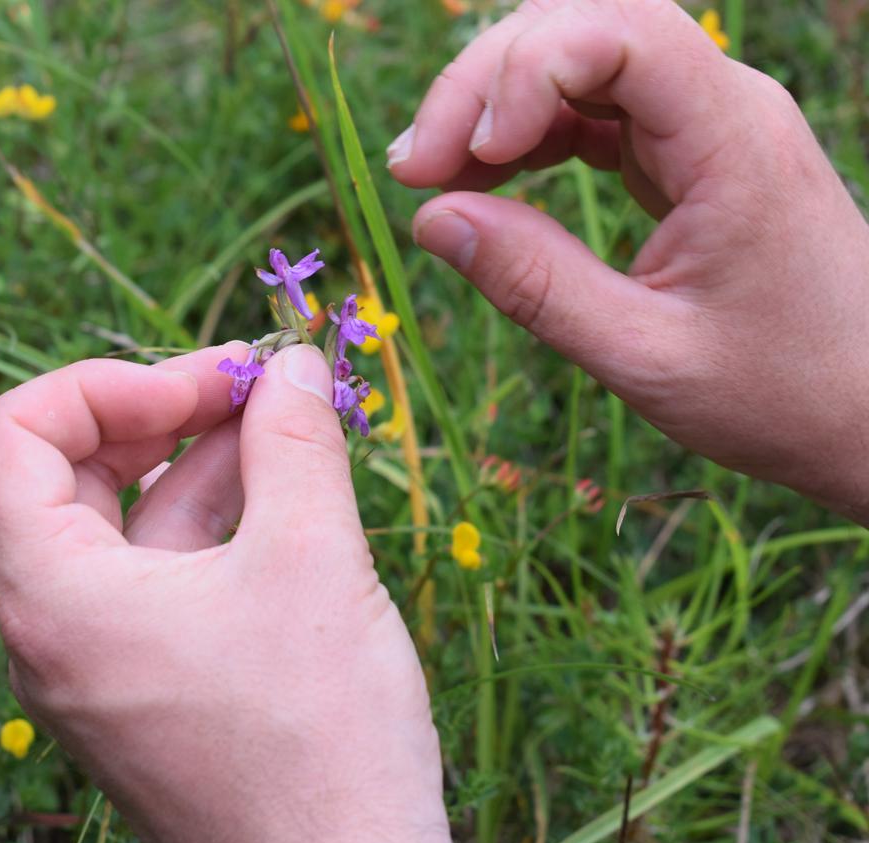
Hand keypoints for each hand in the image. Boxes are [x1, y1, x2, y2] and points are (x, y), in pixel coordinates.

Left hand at [0, 343, 450, 842]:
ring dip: (198, 461)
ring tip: (285, 423)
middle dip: (160, 412)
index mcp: (54, 598)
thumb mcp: (313, 560)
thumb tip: (287, 362)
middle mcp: (53, 632)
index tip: (204, 384)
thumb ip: (294, 442)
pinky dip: (211, 522)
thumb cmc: (320, 737)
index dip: (101, 385)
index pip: (9, 438)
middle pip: (66, 474)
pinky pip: (158, 578)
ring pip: (124, 525)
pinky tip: (283, 492)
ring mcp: (98, 665)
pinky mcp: (146, 686)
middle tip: (254, 385)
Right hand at [389, 0, 868, 522]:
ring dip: (499, 105)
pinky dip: (531, 134)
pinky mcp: (687, 154)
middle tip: (412, 167)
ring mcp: (706, 125)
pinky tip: (487, 177)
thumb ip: (535, 285)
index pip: (621, 34)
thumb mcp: (643, 355)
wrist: (868, 410)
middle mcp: (723, 108)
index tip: (465, 159)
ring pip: (583, 60)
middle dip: (488, 82)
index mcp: (732, 141)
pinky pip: (596, 110)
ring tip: (431, 174)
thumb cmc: (777, 392)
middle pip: (588, 27)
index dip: (524, 70)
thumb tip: (431, 219)